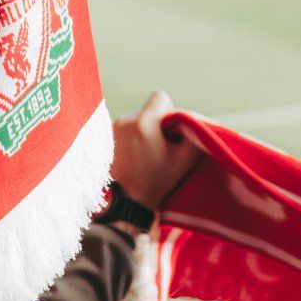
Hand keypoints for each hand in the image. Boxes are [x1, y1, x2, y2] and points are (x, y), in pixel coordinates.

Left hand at [110, 90, 198, 211]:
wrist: (122, 204)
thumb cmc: (154, 182)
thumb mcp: (182, 161)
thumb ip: (194, 136)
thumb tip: (198, 120)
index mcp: (144, 121)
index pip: (160, 96)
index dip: (170, 111)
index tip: (170, 132)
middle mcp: (124, 119)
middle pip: (147, 110)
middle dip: (156, 124)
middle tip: (160, 147)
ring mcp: (111, 129)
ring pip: (134, 121)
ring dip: (141, 132)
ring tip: (144, 156)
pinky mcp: (102, 139)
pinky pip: (122, 130)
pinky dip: (129, 140)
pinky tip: (132, 159)